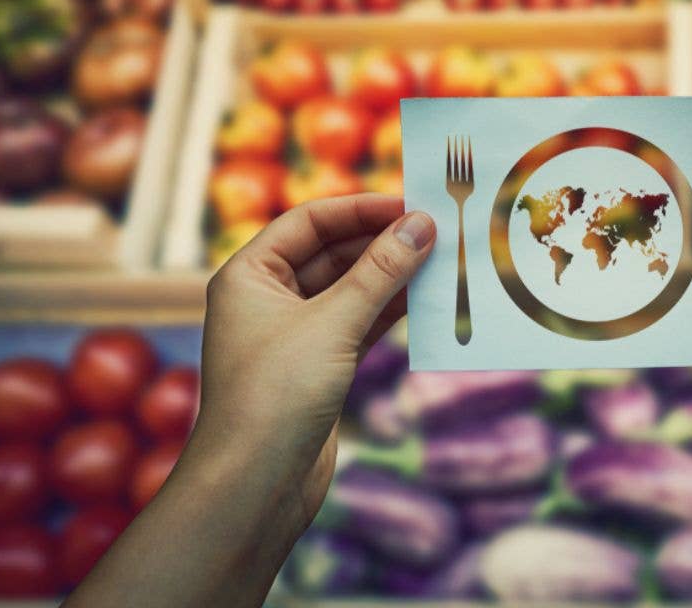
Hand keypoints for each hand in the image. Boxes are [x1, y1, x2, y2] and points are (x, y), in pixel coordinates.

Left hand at [193, 194, 434, 534]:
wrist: (254, 486)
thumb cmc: (275, 396)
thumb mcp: (333, 323)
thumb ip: (380, 271)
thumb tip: (422, 224)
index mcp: (249, 275)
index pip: (310, 222)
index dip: (361, 209)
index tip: (412, 203)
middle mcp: (268, 299)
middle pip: (333, 252)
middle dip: (383, 243)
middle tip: (437, 231)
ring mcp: (294, 334)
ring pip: (351, 289)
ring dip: (393, 277)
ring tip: (442, 262)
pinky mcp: (319, 366)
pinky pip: (360, 323)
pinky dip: (391, 311)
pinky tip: (428, 301)